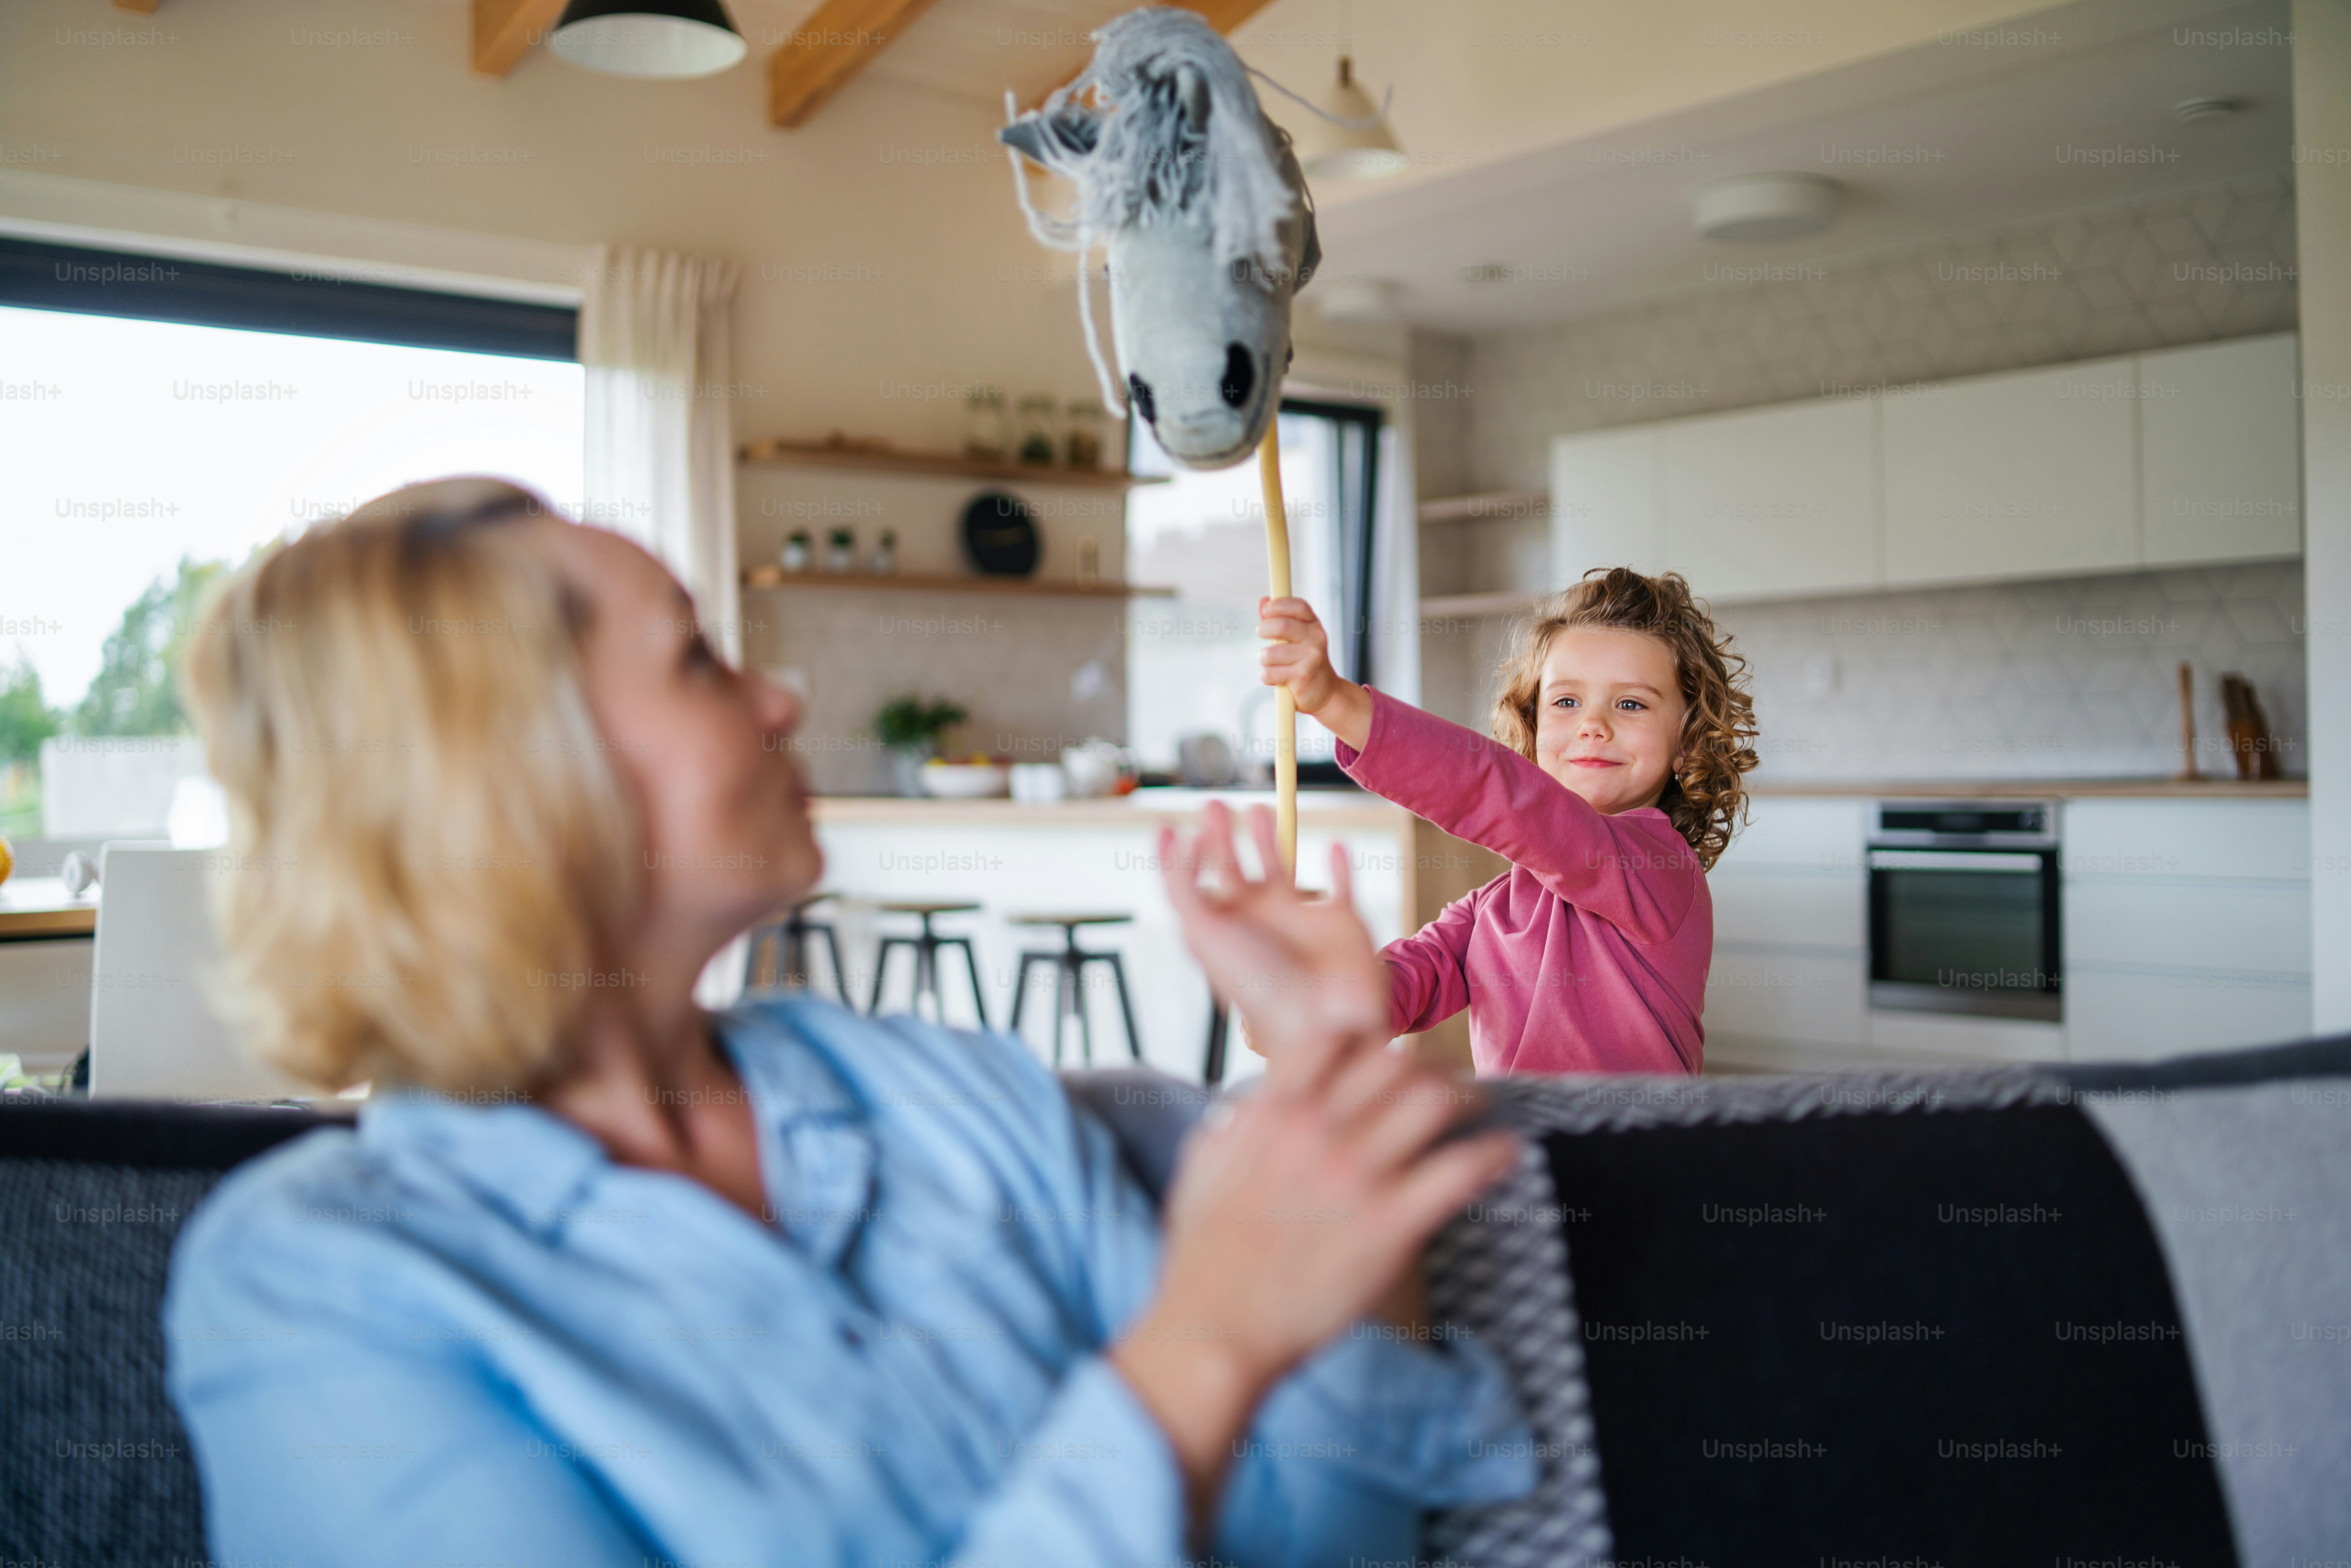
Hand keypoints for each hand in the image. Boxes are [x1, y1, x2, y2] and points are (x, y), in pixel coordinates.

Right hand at [1110, 978, 1518, 1527]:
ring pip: (1435, 1102)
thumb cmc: (1203, 1254)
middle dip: (1427, 1066)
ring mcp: (1358, 1177)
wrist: (1215, 1328)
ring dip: (1465, 1099)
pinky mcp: (1392, 1226)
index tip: (1385, 1057)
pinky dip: (1492, 1154)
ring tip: (1478, 1109)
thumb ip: (1241, 1119)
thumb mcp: (1206, 1163)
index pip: (1336, 1037)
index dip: (1368, 1041)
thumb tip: (1265, 1096)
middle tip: (1445, 1082)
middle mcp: (1319, 1131)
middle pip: (1397, 1062)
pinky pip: (1461, 1170)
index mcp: (1273, 1112)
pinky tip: (1505, 1152)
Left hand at [1157, 802, 1386, 1057]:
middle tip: (1212, 805)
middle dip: (1221, 838)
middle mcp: (1259, 923)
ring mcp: (1301, 922)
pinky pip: (1341, 887)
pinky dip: (1340, 866)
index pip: (1194, 887)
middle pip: (1233, 870)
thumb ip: (1183, 885)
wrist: (1321, 1023)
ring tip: (1257, 810)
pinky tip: (1335, 846)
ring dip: (1269, 841)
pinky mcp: (1342, 922)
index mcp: (1224, 930)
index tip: (1167, 828)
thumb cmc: (1259, 985)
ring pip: (1281, 870)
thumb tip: (1183, 840)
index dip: (1179, 860)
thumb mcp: (1203, 931)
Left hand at [1258, 597, 1372, 749]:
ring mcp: (1311, 657)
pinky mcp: (1302, 676)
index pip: (1298, 607)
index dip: (1279, 605)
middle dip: (1264, 628)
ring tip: (1272, 664)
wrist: (1327, 693)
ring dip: (1264, 659)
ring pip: (1270, 653)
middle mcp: (1316, 639)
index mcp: (1314, 626)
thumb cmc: (1306, 663)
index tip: (1265, 611)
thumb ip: (1280, 620)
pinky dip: (1267, 677)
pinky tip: (1277, 678)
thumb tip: (1263, 601)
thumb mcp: (1298, 638)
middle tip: (1260, 632)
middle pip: (1282, 626)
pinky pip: (1270, 673)